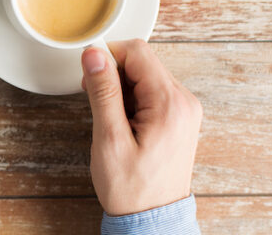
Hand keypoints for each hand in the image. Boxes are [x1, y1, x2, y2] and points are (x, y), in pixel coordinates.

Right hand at [81, 39, 201, 215]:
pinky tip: (121, 124)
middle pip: (142, 62)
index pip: (137, 52)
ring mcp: (183, 110)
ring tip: (111, 121)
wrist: (151, 219)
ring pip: (144, 76)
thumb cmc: (131, 188)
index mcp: (170, 103)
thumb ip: (102, 92)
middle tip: (96, 103)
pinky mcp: (177, 118)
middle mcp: (184, 102)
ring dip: (120, 89)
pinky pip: (150, 93)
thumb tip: (94, 55)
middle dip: (112, 75)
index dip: (107, 57)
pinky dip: (130, 101)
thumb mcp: (109, 138)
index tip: (87, 75)